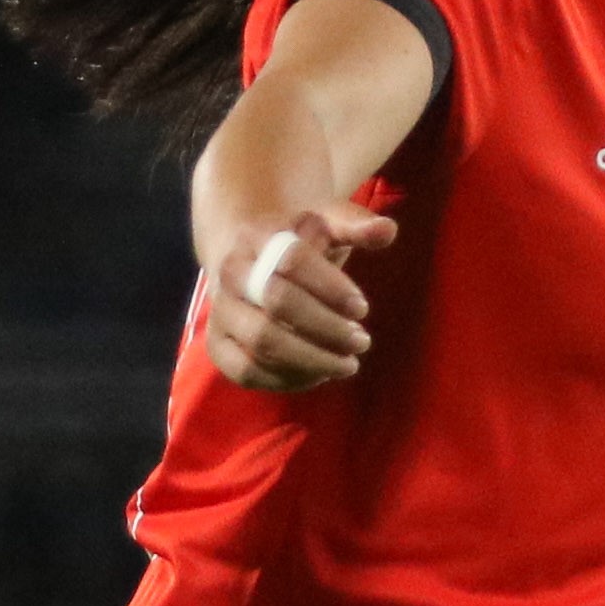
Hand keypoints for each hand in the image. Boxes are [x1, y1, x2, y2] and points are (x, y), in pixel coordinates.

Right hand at [199, 204, 398, 391]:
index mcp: (258, 235)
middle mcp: (231, 272)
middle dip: (327, 327)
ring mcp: (220, 310)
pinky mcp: (217, 345)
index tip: (362, 308)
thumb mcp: (328, 225)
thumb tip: (387, 230)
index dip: (331, 287)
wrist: (253, 265)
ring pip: (262, 342)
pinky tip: (319, 374)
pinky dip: (287, 379)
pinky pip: (248, 371)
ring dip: (312, 359)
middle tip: (362, 342)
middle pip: (278, 303)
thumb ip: (357, 226)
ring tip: (347, 364)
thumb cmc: (301, 246)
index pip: (294, 259)